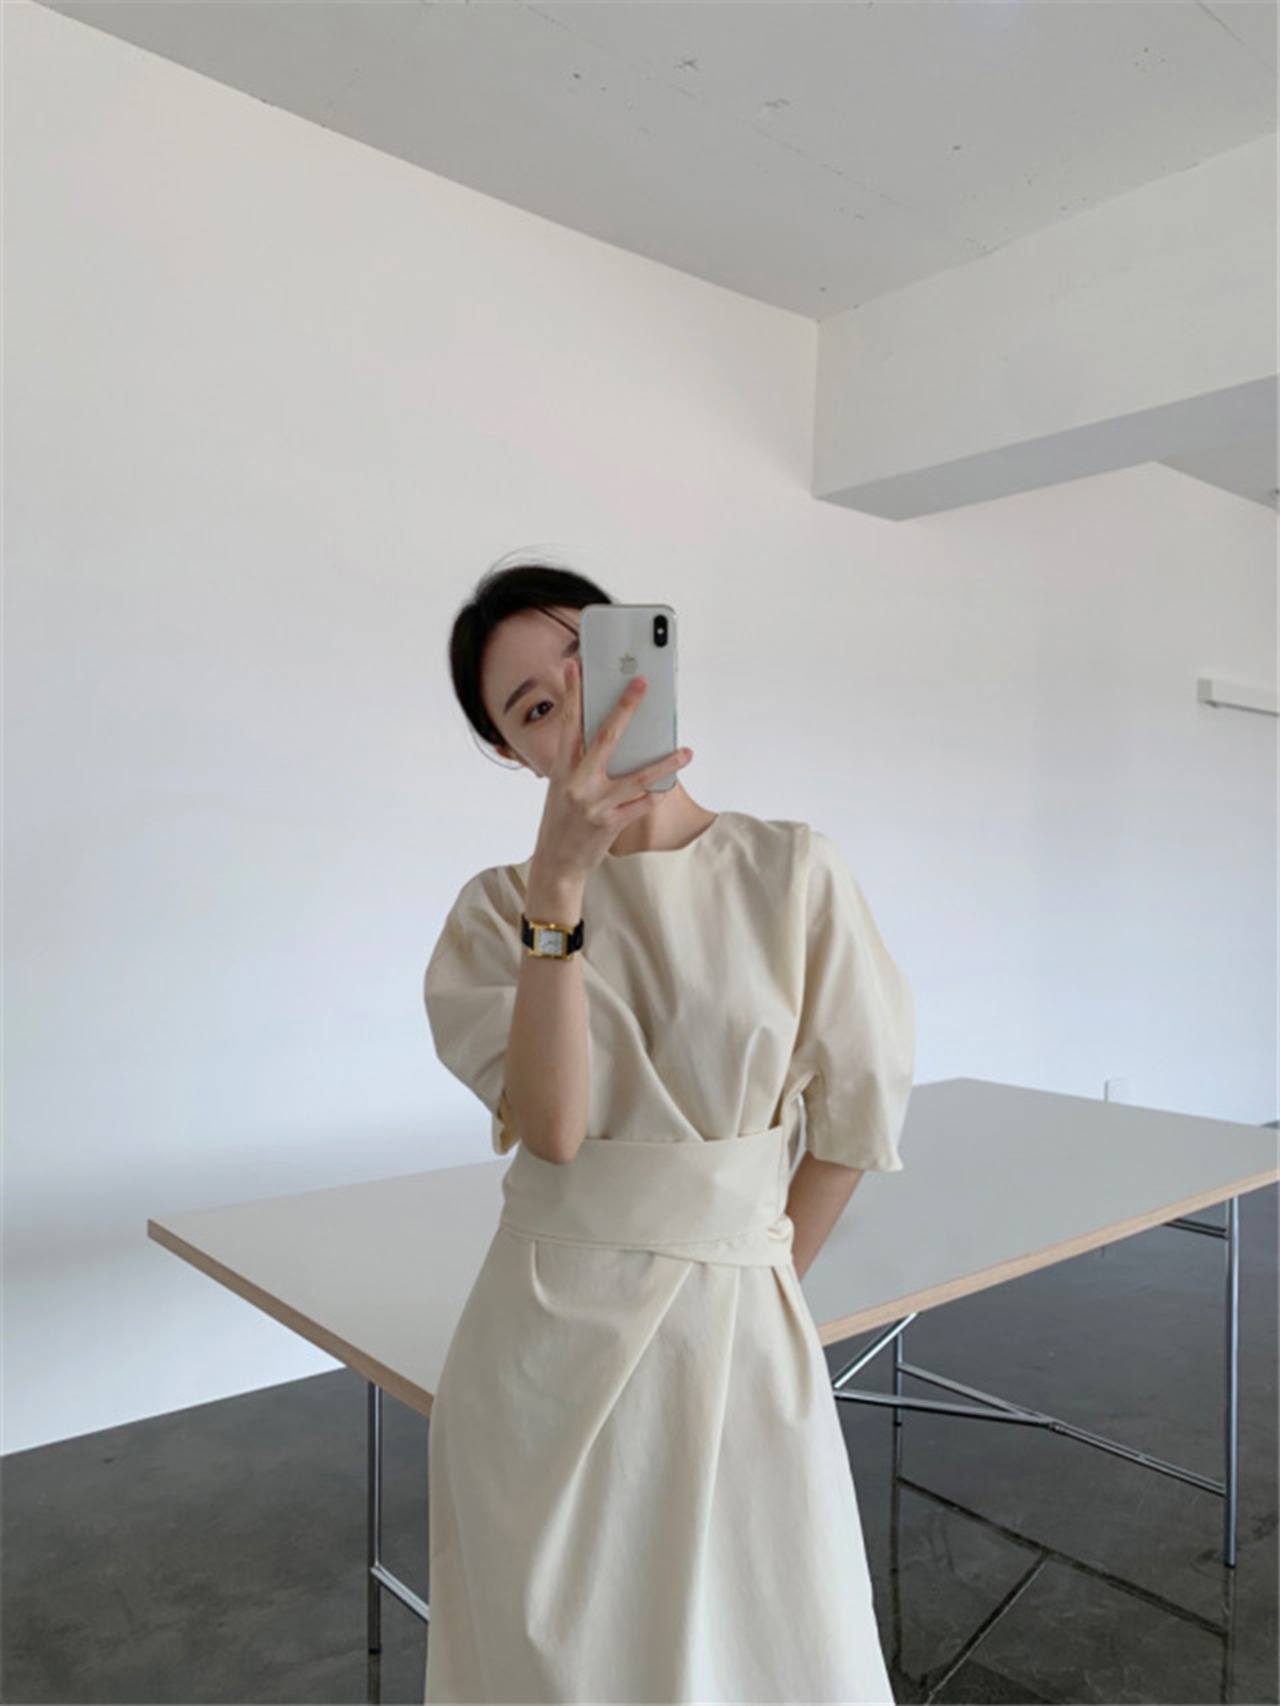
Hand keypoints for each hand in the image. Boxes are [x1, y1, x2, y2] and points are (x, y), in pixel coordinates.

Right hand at [531, 657, 691, 885]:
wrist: (556, 865)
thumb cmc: (561, 821)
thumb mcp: (562, 788)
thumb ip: (581, 763)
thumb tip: (613, 737)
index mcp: (561, 770)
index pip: (569, 724)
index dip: (574, 694)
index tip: (576, 666)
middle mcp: (576, 783)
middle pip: (606, 737)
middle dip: (626, 707)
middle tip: (642, 683)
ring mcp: (594, 805)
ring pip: (637, 776)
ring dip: (665, 761)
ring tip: (686, 751)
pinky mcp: (610, 825)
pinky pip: (642, 804)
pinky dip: (657, 794)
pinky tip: (670, 784)